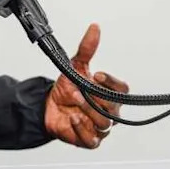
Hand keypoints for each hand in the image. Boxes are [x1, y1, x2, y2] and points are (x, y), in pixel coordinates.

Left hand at [44, 23, 128, 148]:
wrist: (47, 107)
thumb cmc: (67, 89)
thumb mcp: (75, 66)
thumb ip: (86, 49)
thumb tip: (94, 28)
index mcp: (109, 94)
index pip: (122, 90)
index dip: (112, 83)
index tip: (98, 75)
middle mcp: (108, 112)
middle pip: (114, 108)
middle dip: (97, 98)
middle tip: (80, 89)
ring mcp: (99, 128)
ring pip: (104, 124)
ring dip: (88, 111)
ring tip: (74, 101)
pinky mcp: (88, 140)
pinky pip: (91, 139)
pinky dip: (81, 129)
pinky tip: (72, 118)